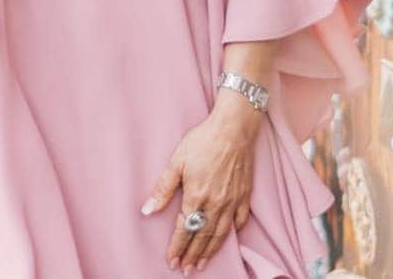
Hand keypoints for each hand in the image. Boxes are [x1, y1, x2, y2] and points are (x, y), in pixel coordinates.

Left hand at [142, 94, 264, 272]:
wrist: (234, 128)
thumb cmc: (203, 141)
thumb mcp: (176, 162)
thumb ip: (163, 189)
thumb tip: (147, 210)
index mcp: (196, 196)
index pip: (184, 229)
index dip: (177, 247)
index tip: (171, 261)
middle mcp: (216, 203)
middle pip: (202, 236)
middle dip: (192, 254)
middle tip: (185, 269)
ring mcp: (232, 201)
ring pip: (221, 233)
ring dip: (210, 250)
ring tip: (202, 263)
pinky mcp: (245, 194)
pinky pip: (240, 220)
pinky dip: (233, 231)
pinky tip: (227, 237)